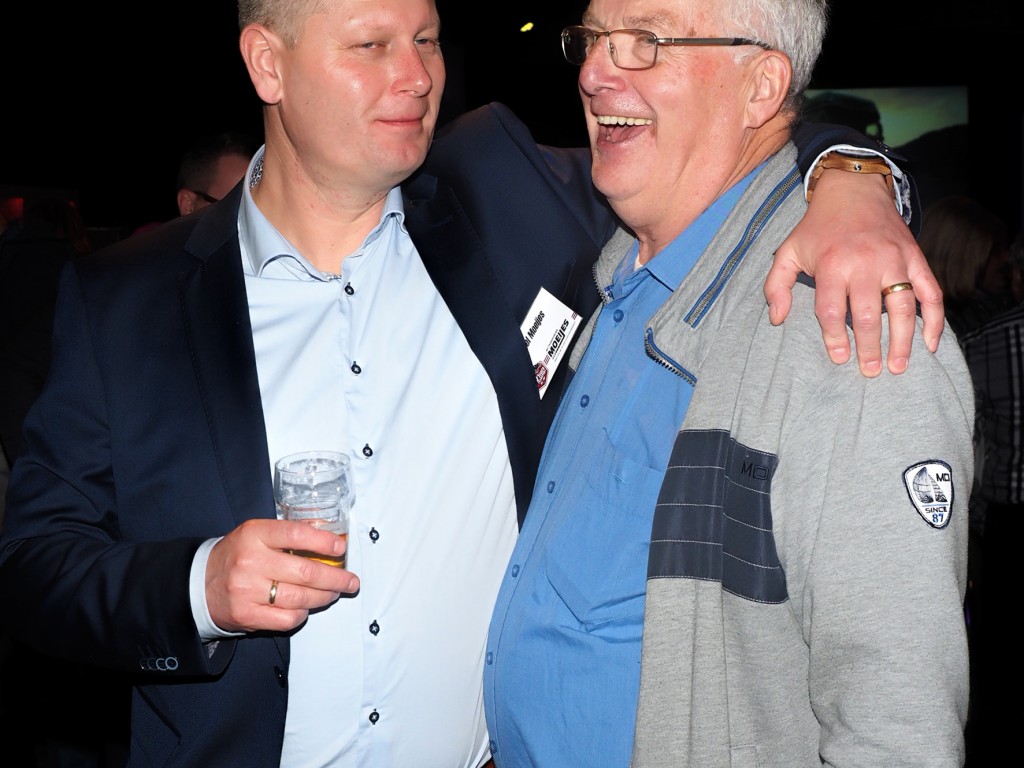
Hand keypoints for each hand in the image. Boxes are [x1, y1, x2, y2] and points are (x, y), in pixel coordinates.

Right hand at [205, 518, 358, 633]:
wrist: (198, 584)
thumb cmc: (236, 556)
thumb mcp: (256, 533)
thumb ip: (288, 533)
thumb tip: (329, 536)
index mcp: (254, 534)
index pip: (296, 534)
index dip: (324, 542)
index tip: (341, 548)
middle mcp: (250, 561)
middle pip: (305, 571)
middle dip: (336, 578)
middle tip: (351, 580)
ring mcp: (247, 590)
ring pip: (301, 597)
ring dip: (325, 597)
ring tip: (334, 593)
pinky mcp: (247, 615)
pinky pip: (287, 619)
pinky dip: (303, 613)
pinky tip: (306, 607)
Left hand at [765, 169, 943, 376]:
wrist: (854, 189)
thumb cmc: (817, 227)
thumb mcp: (787, 251)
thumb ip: (775, 286)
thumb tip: (777, 319)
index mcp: (831, 265)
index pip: (832, 311)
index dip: (835, 338)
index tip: (839, 358)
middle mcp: (865, 264)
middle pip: (867, 315)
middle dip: (869, 348)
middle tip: (869, 371)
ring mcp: (894, 261)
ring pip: (902, 308)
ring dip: (902, 341)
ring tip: (898, 366)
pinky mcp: (915, 258)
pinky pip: (930, 292)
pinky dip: (933, 320)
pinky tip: (929, 344)